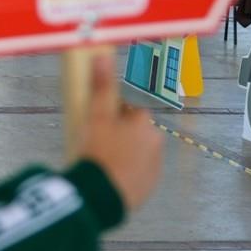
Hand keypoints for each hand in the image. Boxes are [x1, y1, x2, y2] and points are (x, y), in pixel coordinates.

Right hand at [76, 54, 162, 213]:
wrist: (102, 196)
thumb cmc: (98, 151)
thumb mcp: (95, 115)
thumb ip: (101, 85)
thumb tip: (102, 55)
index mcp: (144, 122)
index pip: (131, 108)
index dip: (113, 111)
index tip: (98, 119)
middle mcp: (155, 142)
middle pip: (135, 130)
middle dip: (119, 132)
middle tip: (95, 140)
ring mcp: (154, 166)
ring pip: (137, 151)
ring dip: (123, 152)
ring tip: (99, 160)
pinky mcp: (149, 186)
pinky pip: (137, 172)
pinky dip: (126, 171)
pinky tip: (108, 175)